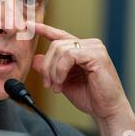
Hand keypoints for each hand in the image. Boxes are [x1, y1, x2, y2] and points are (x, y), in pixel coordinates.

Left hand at [29, 21, 134, 135]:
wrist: (106, 110)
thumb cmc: (89, 96)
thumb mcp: (62, 81)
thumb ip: (50, 69)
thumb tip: (35, 58)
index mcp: (81, 49)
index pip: (59, 35)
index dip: (43, 29)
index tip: (28, 25)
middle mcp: (89, 45)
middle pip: (55, 45)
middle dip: (46, 66)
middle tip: (47, 84)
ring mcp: (94, 48)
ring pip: (60, 49)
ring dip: (52, 71)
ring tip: (56, 87)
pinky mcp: (97, 55)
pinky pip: (69, 56)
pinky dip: (60, 70)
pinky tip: (61, 82)